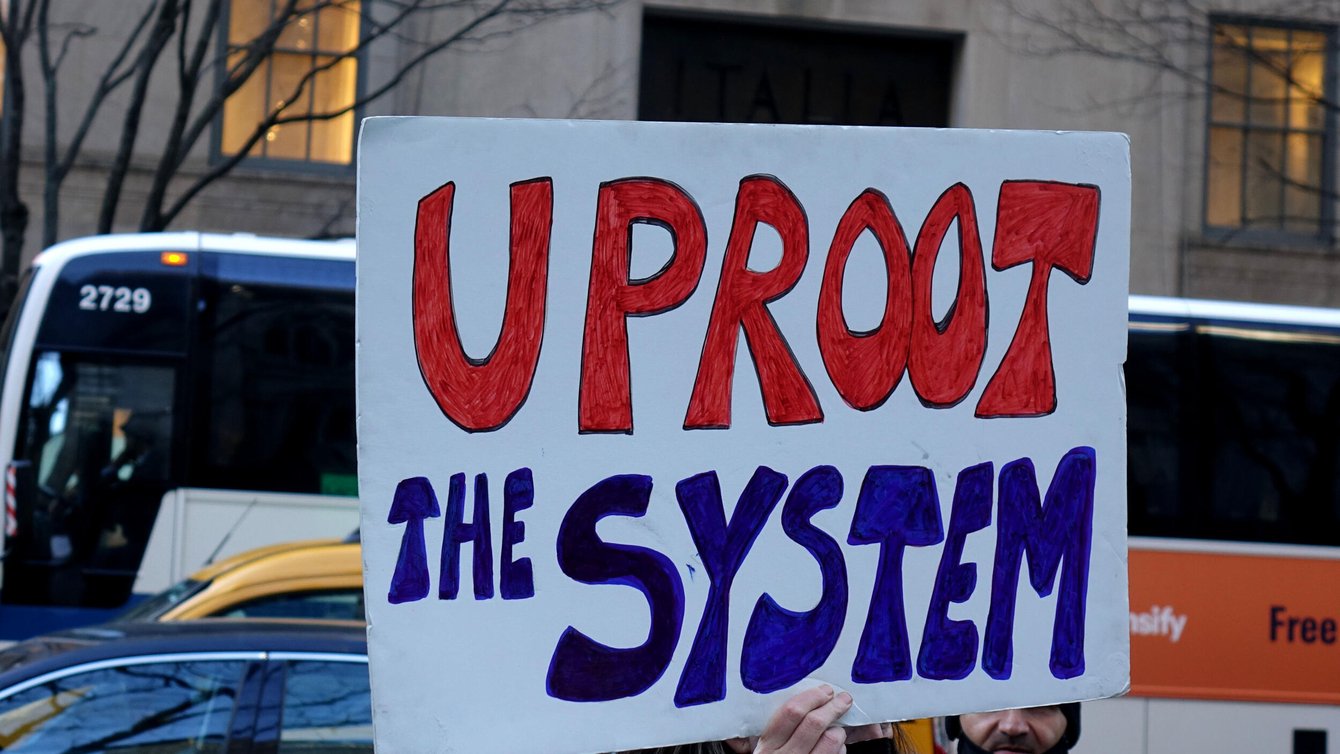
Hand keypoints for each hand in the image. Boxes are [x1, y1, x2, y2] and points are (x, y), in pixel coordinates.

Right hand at [724, 685, 892, 753]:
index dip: (812, 697)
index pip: (790, 712)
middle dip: (833, 707)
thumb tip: (808, 703)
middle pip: (814, 723)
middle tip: (843, 700)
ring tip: (837, 729)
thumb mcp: (768, 749)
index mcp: (767, 745)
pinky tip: (837, 748)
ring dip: (839, 730)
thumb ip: (780, 731)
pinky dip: (841, 749)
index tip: (824, 691)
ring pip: (831, 740)